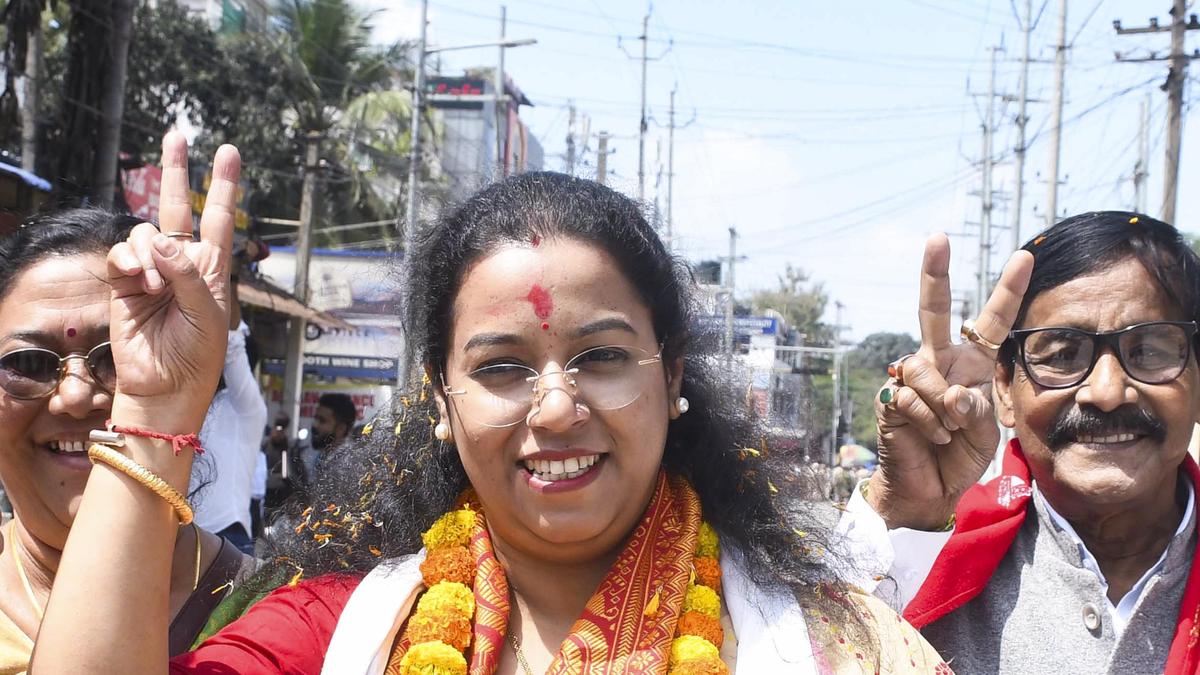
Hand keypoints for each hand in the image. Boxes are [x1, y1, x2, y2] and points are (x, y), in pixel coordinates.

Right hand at [106, 132, 241, 434]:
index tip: (229, 152)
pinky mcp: (123, 284)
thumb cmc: (197, 355)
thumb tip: (162, 240)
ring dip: (151, 253)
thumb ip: (188, 274)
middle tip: (178, 135)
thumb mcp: (207, 314)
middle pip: (176, 207)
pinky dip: (131, 263)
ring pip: (144, 232)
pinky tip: (140, 283)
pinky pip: (122, 255)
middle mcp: (181, 263)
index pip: (218, 219)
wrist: (166, 386)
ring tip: (157, 287)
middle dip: (176, 171)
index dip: (224, 186)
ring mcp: (150, 272)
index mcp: (210, 269)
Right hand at [867, 233, 1032, 529]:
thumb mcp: (986, 432)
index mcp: (971, 365)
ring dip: (943, 406)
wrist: (930, 490)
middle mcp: (940, 363)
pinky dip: (928, 422)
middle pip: (934, 311)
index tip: (1025, 257)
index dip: (1008, 291)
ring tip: (947, 432)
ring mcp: (912, 378)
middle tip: (937, 238)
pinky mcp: (890, 398)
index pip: (992, 324)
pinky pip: (911, 397)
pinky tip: (930, 437)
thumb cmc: (960, 456)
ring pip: (924, 368)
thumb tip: (950, 391)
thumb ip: (975, 407)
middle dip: (935, 274)